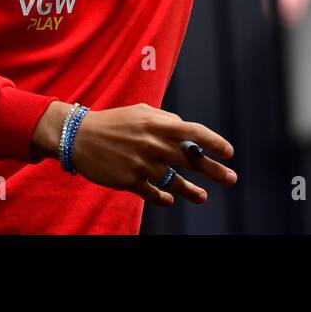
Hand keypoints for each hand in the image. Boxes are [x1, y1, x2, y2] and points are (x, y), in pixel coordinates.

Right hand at [44, 102, 237, 205]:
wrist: (79, 136)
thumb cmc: (115, 122)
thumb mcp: (141, 112)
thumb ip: (166, 120)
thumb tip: (187, 132)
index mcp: (157, 123)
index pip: (193, 132)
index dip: (213, 142)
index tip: (229, 152)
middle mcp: (152, 144)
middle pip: (190, 160)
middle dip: (214, 170)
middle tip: (232, 178)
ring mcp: (141, 164)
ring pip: (174, 182)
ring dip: (191, 191)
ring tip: (202, 197)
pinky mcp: (128, 181)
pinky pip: (153, 193)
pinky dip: (163, 198)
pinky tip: (170, 200)